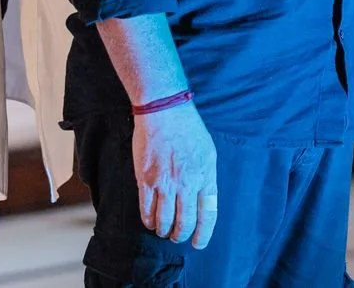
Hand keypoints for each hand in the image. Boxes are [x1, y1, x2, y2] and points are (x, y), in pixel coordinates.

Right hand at [132, 101, 218, 248]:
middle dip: (180, 235)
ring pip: (164, 220)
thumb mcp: (208, 152)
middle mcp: (187, 183)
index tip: (198, 243)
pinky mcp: (146, 180)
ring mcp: (166, 183)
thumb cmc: (188, 128)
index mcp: (206, 176)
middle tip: (177, 237)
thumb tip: (202, 198)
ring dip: (164, 230)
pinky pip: (146, 210)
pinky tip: (150, 221)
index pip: (208, 214)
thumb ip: (206, 176)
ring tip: (163, 230)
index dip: (203, 233)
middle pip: (185, 222)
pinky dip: (148, 221)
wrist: (164, 110)